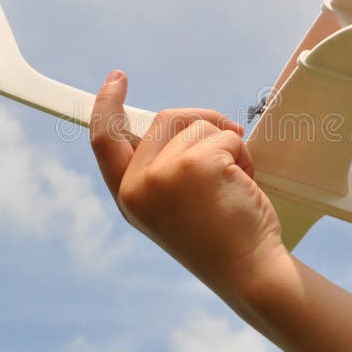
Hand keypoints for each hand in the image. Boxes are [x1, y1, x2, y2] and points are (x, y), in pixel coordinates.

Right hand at [89, 70, 285, 295]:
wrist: (248, 271)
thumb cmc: (220, 238)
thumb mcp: (173, 204)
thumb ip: (161, 167)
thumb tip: (176, 124)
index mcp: (127, 196)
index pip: (104, 139)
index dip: (106, 105)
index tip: (116, 79)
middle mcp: (138, 185)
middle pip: (165, 119)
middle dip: (203, 122)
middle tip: (230, 140)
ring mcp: (163, 173)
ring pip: (198, 124)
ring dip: (227, 143)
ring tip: (235, 181)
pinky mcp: (195, 164)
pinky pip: (223, 134)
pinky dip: (241, 153)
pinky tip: (244, 183)